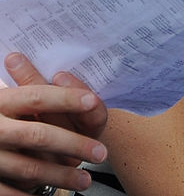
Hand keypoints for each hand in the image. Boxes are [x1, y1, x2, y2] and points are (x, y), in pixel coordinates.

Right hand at [0, 54, 107, 193]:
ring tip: (85, 180)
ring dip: (61, 176)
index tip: (92, 100)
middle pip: (38, 135)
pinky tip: (55, 194)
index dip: (65, 98)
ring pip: (28, 168)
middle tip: (101, 153)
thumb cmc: (3, 117)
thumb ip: (35, 87)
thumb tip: (62, 72)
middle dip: (74, 144)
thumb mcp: (13, 100)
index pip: (36, 96)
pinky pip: (9, 192)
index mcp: (1, 102)